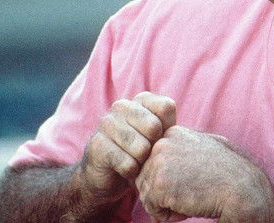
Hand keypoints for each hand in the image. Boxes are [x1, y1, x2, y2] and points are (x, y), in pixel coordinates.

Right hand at [75, 91, 176, 206]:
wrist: (108, 175)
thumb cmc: (141, 152)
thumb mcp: (160, 137)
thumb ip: (171, 127)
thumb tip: (177, 131)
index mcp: (140, 99)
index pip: (166, 107)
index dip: (167, 129)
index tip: (158, 138)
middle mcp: (121, 105)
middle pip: (153, 127)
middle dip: (154, 147)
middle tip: (146, 153)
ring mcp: (106, 123)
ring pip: (141, 148)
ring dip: (142, 162)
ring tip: (136, 161)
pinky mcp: (97, 145)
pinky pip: (128, 164)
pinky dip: (131, 172)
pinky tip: (125, 169)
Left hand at [136, 126, 273, 222]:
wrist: (242, 188)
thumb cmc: (228, 171)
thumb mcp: (205, 146)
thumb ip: (182, 145)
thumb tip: (161, 151)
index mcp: (172, 133)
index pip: (152, 162)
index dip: (169, 178)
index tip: (191, 180)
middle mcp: (162, 143)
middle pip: (144, 177)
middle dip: (163, 192)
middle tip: (190, 193)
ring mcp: (159, 162)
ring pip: (147, 194)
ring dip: (166, 204)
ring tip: (191, 199)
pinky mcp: (159, 184)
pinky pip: (152, 209)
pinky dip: (169, 216)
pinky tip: (189, 207)